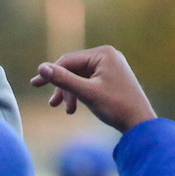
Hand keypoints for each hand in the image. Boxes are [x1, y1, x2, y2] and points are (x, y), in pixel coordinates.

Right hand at [30, 46, 157, 132]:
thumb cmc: (115, 106)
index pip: (68, 60)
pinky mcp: (110, 77)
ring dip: (70, 93)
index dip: (50, 73)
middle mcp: (107, 56)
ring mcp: (110, 66)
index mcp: (103, 54)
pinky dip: (79, 94)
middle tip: (50, 104)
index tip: (34, 84)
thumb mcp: (86, 92)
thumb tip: (41, 68)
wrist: (140, 121)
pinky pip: (88, 82)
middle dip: (61, 87)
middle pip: (73, 69)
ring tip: (67, 110)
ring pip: (79, 77)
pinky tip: (75, 107)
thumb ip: (63, 79)